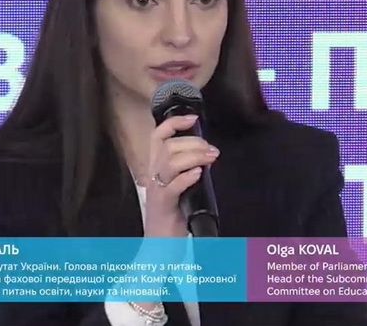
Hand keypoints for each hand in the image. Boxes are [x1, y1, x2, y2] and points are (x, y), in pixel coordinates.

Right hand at [142, 114, 218, 236]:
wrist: (159, 248)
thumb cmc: (172, 217)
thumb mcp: (180, 188)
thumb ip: (188, 170)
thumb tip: (207, 155)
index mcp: (157, 169)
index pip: (158, 137)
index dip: (174, 123)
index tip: (193, 118)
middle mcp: (154, 176)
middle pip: (167, 146)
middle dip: (193, 142)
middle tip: (212, 151)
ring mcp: (157, 191)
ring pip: (169, 162)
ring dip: (194, 156)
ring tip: (210, 158)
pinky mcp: (163, 207)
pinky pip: (171, 187)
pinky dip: (186, 177)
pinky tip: (198, 174)